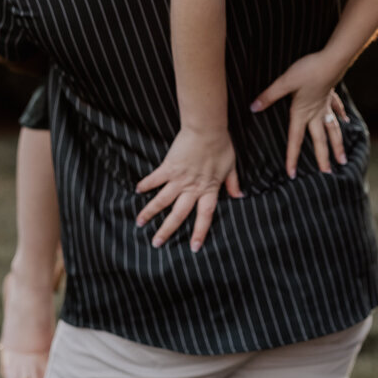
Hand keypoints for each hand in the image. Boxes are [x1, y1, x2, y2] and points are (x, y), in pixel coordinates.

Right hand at [135, 128, 241, 250]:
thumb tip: (239, 196)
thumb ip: (233, 183)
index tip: (193, 247)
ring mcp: (179, 179)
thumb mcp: (231, 166)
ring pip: (162, 201)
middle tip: (156, 243)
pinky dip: (146, 184)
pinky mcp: (169, 167)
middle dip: (167, 230)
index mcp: (209, 190)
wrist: (207, 129)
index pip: (205, 216)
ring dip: (150, 212)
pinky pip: (155, 179)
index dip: (199, 232)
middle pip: (178, 214)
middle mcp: (193, 188)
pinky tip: (138, 190)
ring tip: (139, 223)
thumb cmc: (221, 145)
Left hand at [250, 54, 349, 178]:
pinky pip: (337, 109)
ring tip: (342, 159)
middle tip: (327, 173)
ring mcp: (325, 105)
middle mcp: (316, 113)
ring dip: (337, 144)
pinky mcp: (331, 95)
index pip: (295, 139)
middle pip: (319, 140)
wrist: (331, 60)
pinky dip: (341, 116)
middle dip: (323, 157)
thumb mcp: (284, 82)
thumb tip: (253, 107)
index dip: (292, 157)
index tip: (292, 173)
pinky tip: (346, 121)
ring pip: (333, 129)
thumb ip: (269, 96)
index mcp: (302, 113)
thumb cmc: (308, 70)